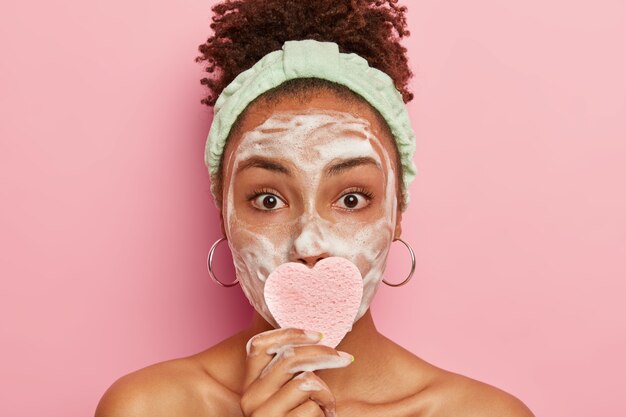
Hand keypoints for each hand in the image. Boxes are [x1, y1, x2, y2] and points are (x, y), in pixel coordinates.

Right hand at [239, 327, 353, 416]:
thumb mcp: (288, 394)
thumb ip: (290, 371)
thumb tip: (317, 337)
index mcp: (249, 385)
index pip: (258, 345)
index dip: (289, 334)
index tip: (318, 334)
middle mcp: (250, 398)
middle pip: (289, 358)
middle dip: (324, 354)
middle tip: (345, 359)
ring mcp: (262, 414)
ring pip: (305, 381)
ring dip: (325, 394)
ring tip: (325, 407)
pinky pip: (313, 407)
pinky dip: (324, 413)